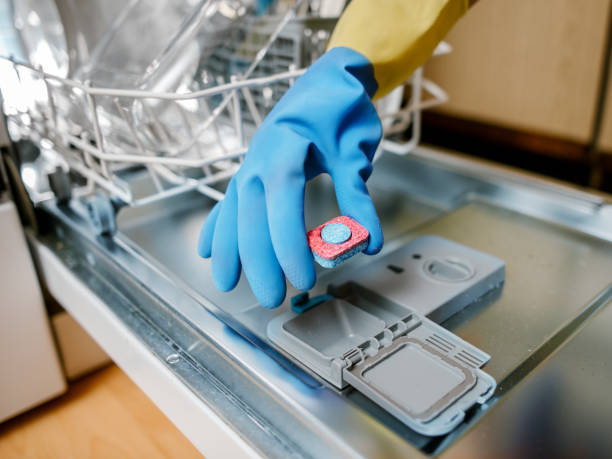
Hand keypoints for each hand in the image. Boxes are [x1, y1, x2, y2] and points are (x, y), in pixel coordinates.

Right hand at [197, 47, 382, 307]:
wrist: (326, 78)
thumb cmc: (341, 109)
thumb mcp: (355, 150)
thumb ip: (357, 195)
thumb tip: (367, 241)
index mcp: (286, 148)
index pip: (283, 202)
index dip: (288, 243)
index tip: (301, 278)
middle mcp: (259, 158)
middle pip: (252, 214)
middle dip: (259, 259)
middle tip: (271, 297)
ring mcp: (250, 163)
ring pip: (234, 212)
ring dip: (230, 249)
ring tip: (226, 284)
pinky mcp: (250, 169)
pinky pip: (228, 201)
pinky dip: (218, 226)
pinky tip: (207, 249)